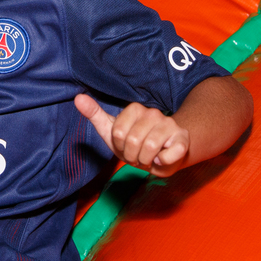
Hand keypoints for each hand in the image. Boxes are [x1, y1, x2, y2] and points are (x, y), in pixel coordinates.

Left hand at [75, 94, 190, 177]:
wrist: (161, 156)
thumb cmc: (134, 143)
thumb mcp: (111, 130)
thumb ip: (94, 114)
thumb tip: (78, 97)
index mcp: (135, 109)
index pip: (118, 133)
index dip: (119, 146)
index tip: (125, 145)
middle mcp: (154, 113)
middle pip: (132, 141)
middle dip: (131, 155)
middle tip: (137, 154)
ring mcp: (170, 125)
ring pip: (150, 149)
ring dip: (145, 161)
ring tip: (148, 157)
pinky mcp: (182, 140)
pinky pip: (168, 155)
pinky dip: (162, 163)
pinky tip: (162, 159)